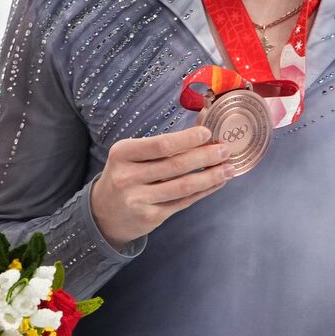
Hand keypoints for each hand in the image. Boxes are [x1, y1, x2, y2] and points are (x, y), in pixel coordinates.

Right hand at [89, 124, 233, 247]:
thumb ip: (166, 141)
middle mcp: (128, 177)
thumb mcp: (134, 154)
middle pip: (175, 165)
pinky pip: (184, 202)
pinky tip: (217, 183)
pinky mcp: (151, 217)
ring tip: (228, 168)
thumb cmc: (126, 175)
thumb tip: (204, 118)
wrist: (105, 213)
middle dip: (205, 157)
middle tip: (225, 150)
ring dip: (210, 177)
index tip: (208, 133)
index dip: (187, 139)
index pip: (160, 145)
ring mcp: (138, 200)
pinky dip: (204, 192)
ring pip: (183, 187)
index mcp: (122, 153)